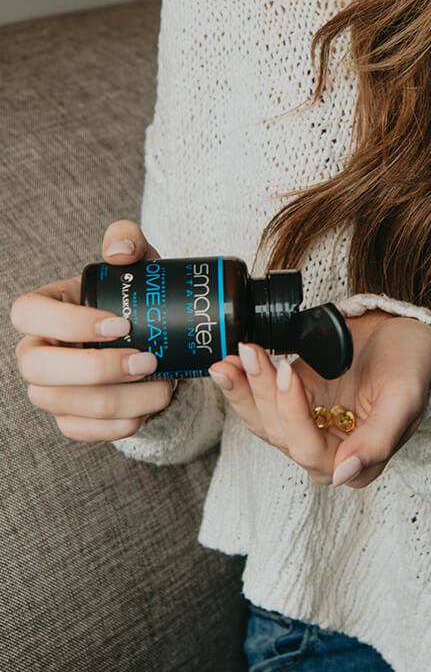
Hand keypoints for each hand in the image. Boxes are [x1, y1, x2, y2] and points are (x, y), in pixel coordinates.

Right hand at [10, 221, 175, 441]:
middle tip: (147, 360)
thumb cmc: (137, 300)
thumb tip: (119, 250)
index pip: (26, 313)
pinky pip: (83, 431)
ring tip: (163, 383)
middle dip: (94, 368)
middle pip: (36, 368)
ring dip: (120, 399)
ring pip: (63, 405)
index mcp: (44, 310)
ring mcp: (49, 390)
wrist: (158, 343)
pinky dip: (121, 423)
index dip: (66, 323)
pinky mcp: (69, 420)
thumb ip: (128, 240)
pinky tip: (149, 404)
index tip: (120, 324)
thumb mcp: (140, 265)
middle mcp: (37, 352)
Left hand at [208, 309, 430, 486]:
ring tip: (228, 362)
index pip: (311, 450)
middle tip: (251, 352)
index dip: (294, 414)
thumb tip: (342, 475)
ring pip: (263, 421)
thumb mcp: (405, 400)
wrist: (404, 334)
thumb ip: (378, 440)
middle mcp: (327, 452)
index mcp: (357, 462)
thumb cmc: (411, 365)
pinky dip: (241, 386)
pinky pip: (259, 404)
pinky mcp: (292, 404)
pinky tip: (228, 366)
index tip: (288, 373)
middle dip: (262, 392)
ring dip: (243, 391)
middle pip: (281, 433)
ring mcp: (307, 426)